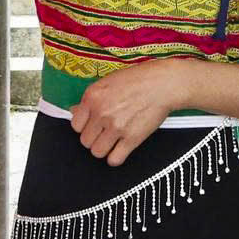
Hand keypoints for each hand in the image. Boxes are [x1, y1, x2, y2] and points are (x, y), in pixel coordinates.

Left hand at [68, 62, 191, 166]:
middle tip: (105, 132)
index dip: (84, 126)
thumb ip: (90, 98)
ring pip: (97, 152)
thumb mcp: (108, 82)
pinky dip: (116, 158)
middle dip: (94, 138)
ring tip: (113, 141)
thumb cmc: (138, 79)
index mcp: (92, 97)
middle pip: (85, 141)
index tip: (93, 125)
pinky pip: (114, 159)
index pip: (75, 125)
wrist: (164, 84)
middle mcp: (101, 113)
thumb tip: (74, 111)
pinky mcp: (132, 138)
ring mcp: (116, 127)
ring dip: (104, 149)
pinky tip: (120, 149)